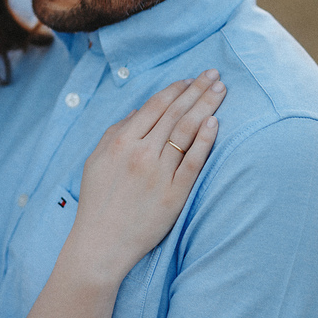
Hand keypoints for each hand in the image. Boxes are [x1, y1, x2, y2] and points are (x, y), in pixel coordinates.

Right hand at [72, 71, 223, 281]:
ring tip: (221, 90)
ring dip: (206, 106)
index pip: (155, 106)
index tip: (191, 79)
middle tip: (214, 74)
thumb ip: (115, 132)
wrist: (101, 244)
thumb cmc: (97, 202)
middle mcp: (141, 153)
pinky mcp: (174, 194)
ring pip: (186, 131)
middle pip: (175, 113)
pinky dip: (205, 140)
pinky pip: (194, 162)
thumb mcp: (96, 160)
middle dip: (197, 90)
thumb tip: (139, 109)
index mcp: (121, 142)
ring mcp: (159, 173)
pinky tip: (215, 122)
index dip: (175, 89)